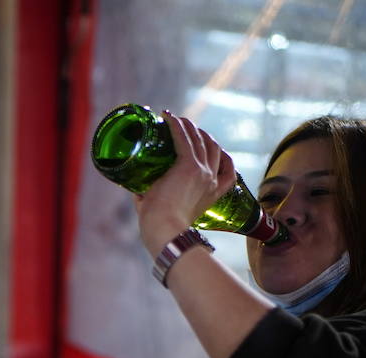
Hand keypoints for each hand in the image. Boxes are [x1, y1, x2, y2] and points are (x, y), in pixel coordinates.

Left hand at [134, 111, 236, 253]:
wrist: (166, 233)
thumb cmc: (162, 229)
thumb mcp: (167, 212)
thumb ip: (156, 200)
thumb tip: (138, 191)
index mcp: (213, 194)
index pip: (228, 169)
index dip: (221, 154)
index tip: (208, 145)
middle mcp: (211, 180)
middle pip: (213, 147)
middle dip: (201, 134)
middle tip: (185, 127)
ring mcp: (202, 171)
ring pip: (200, 139)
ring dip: (188, 125)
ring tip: (175, 118)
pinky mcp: (188, 166)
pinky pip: (184, 138)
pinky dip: (176, 125)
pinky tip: (166, 116)